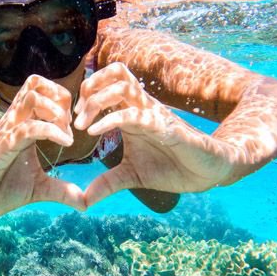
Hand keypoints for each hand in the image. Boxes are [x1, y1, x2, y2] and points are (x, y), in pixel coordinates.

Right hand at [0, 76, 84, 222]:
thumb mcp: (37, 190)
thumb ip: (61, 190)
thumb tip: (85, 203)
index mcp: (21, 126)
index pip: (42, 92)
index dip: (63, 103)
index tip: (73, 128)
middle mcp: (13, 124)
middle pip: (36, 85)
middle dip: (61, 100)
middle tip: (71, 128)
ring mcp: (5, 134)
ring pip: (31, 98)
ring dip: (56, 112)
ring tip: (66, 135)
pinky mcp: (0, 149)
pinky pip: (26, 128)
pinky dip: (51, 131)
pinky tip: (64, 143)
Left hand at [73, 62, 237, 205]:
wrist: (206, 173)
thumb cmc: (172, 168)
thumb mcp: (131, 177)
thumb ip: (107, 183)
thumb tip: (83, 201)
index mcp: (132, 113)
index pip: (106, 85)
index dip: (84, 96)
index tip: (70, 123)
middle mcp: (141, 107)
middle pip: (113, 74)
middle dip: (88, 91)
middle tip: (74, 120)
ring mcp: (153, 114)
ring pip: (122, 85)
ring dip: (96, 101)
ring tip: (83, 126)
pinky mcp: (165, 126)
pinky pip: (135, 114)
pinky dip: (111, 119)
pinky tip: (95, 132)